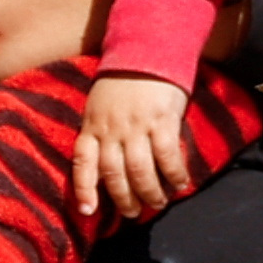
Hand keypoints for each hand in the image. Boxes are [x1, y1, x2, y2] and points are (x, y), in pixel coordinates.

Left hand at [76, 73, 196, 220]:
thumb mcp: (100, 105)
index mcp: (92, 124)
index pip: (82, 162)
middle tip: (134, 213)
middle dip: (124, 199)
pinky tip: (180, 184)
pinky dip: (174, 174)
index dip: (84, 188)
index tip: (88, 211)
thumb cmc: (123, 81)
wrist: (148, 49)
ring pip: (140, 171)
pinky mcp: (162, 120)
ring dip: (150, 193)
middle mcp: (111, 128)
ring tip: (157, 203)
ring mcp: (136, 125)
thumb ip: (100, 131)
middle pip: (114, 174)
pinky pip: (167, 156)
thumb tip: (106, 167)